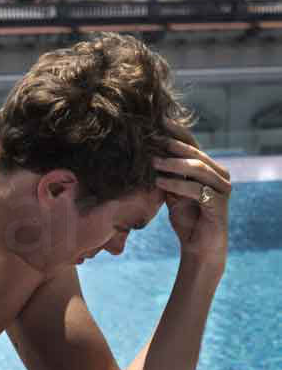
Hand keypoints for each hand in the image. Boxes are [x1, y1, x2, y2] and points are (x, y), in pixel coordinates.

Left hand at [153, 138, 230, 272]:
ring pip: (198, 168)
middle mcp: (220, 175)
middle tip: (153, 139)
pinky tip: (159, 181)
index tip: (159, 122)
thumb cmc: (187, 219)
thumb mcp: (173, 193)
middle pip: (196, 153)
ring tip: (152, 161)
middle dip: (173, 145)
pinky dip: (176, 184)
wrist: (199, 248)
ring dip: (173, 164)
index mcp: (210, 169)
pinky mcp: (219, 204)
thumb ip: (167, 175)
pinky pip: (196, 189)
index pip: (194, 145)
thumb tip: (147, 154)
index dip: (177, 133)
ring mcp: (222, 189)